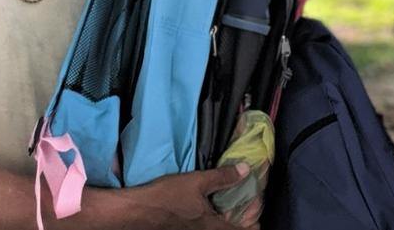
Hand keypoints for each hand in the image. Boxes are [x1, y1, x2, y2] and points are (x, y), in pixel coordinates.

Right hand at [128, 164, 252, 229]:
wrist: (138, 212)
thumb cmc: (167, 197)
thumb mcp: (196, 182)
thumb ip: (222, 177)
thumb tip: (245, 170)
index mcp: (213, 227)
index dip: (252, 226)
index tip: (255, 220)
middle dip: (237, 226)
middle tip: (242, 216)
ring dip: (222, 225)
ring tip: (224, 215)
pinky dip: (209, 224)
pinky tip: (204, 215)